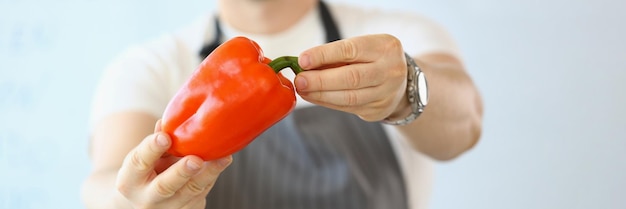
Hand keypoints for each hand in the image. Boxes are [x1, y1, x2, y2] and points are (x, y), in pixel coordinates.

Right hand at [116, 120, 231, 208]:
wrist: (143, 204)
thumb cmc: (146, 173)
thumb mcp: (144, 158)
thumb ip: (156, 142)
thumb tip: (167, 122)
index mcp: (130, 181)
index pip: (139, 163)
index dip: (151, 149)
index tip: (164, 137)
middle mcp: (147, 199)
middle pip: (165, 186)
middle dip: (181, 172)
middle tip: (196, 160)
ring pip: (191, 192)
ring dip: (209, 174)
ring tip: (223, 158)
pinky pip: (202, 195)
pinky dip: (212, 178)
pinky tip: (222, 163)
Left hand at [295, 34, 408, 120]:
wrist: (401, 82)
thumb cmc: (373, 59)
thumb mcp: (363, 48)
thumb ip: (338, 55)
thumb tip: (304, 64)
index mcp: (385, 47)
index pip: (351, 50)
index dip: (324, 55)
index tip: (303, 60)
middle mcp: (390, 70)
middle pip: (351, 77)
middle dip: (321, 80)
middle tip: (300, 80)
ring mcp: (387, 93)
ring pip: (350, 97)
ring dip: (321, 94)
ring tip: (303, 89)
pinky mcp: (378, 110)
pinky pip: (348, 108)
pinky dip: (327, 102)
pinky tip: (313, 96)